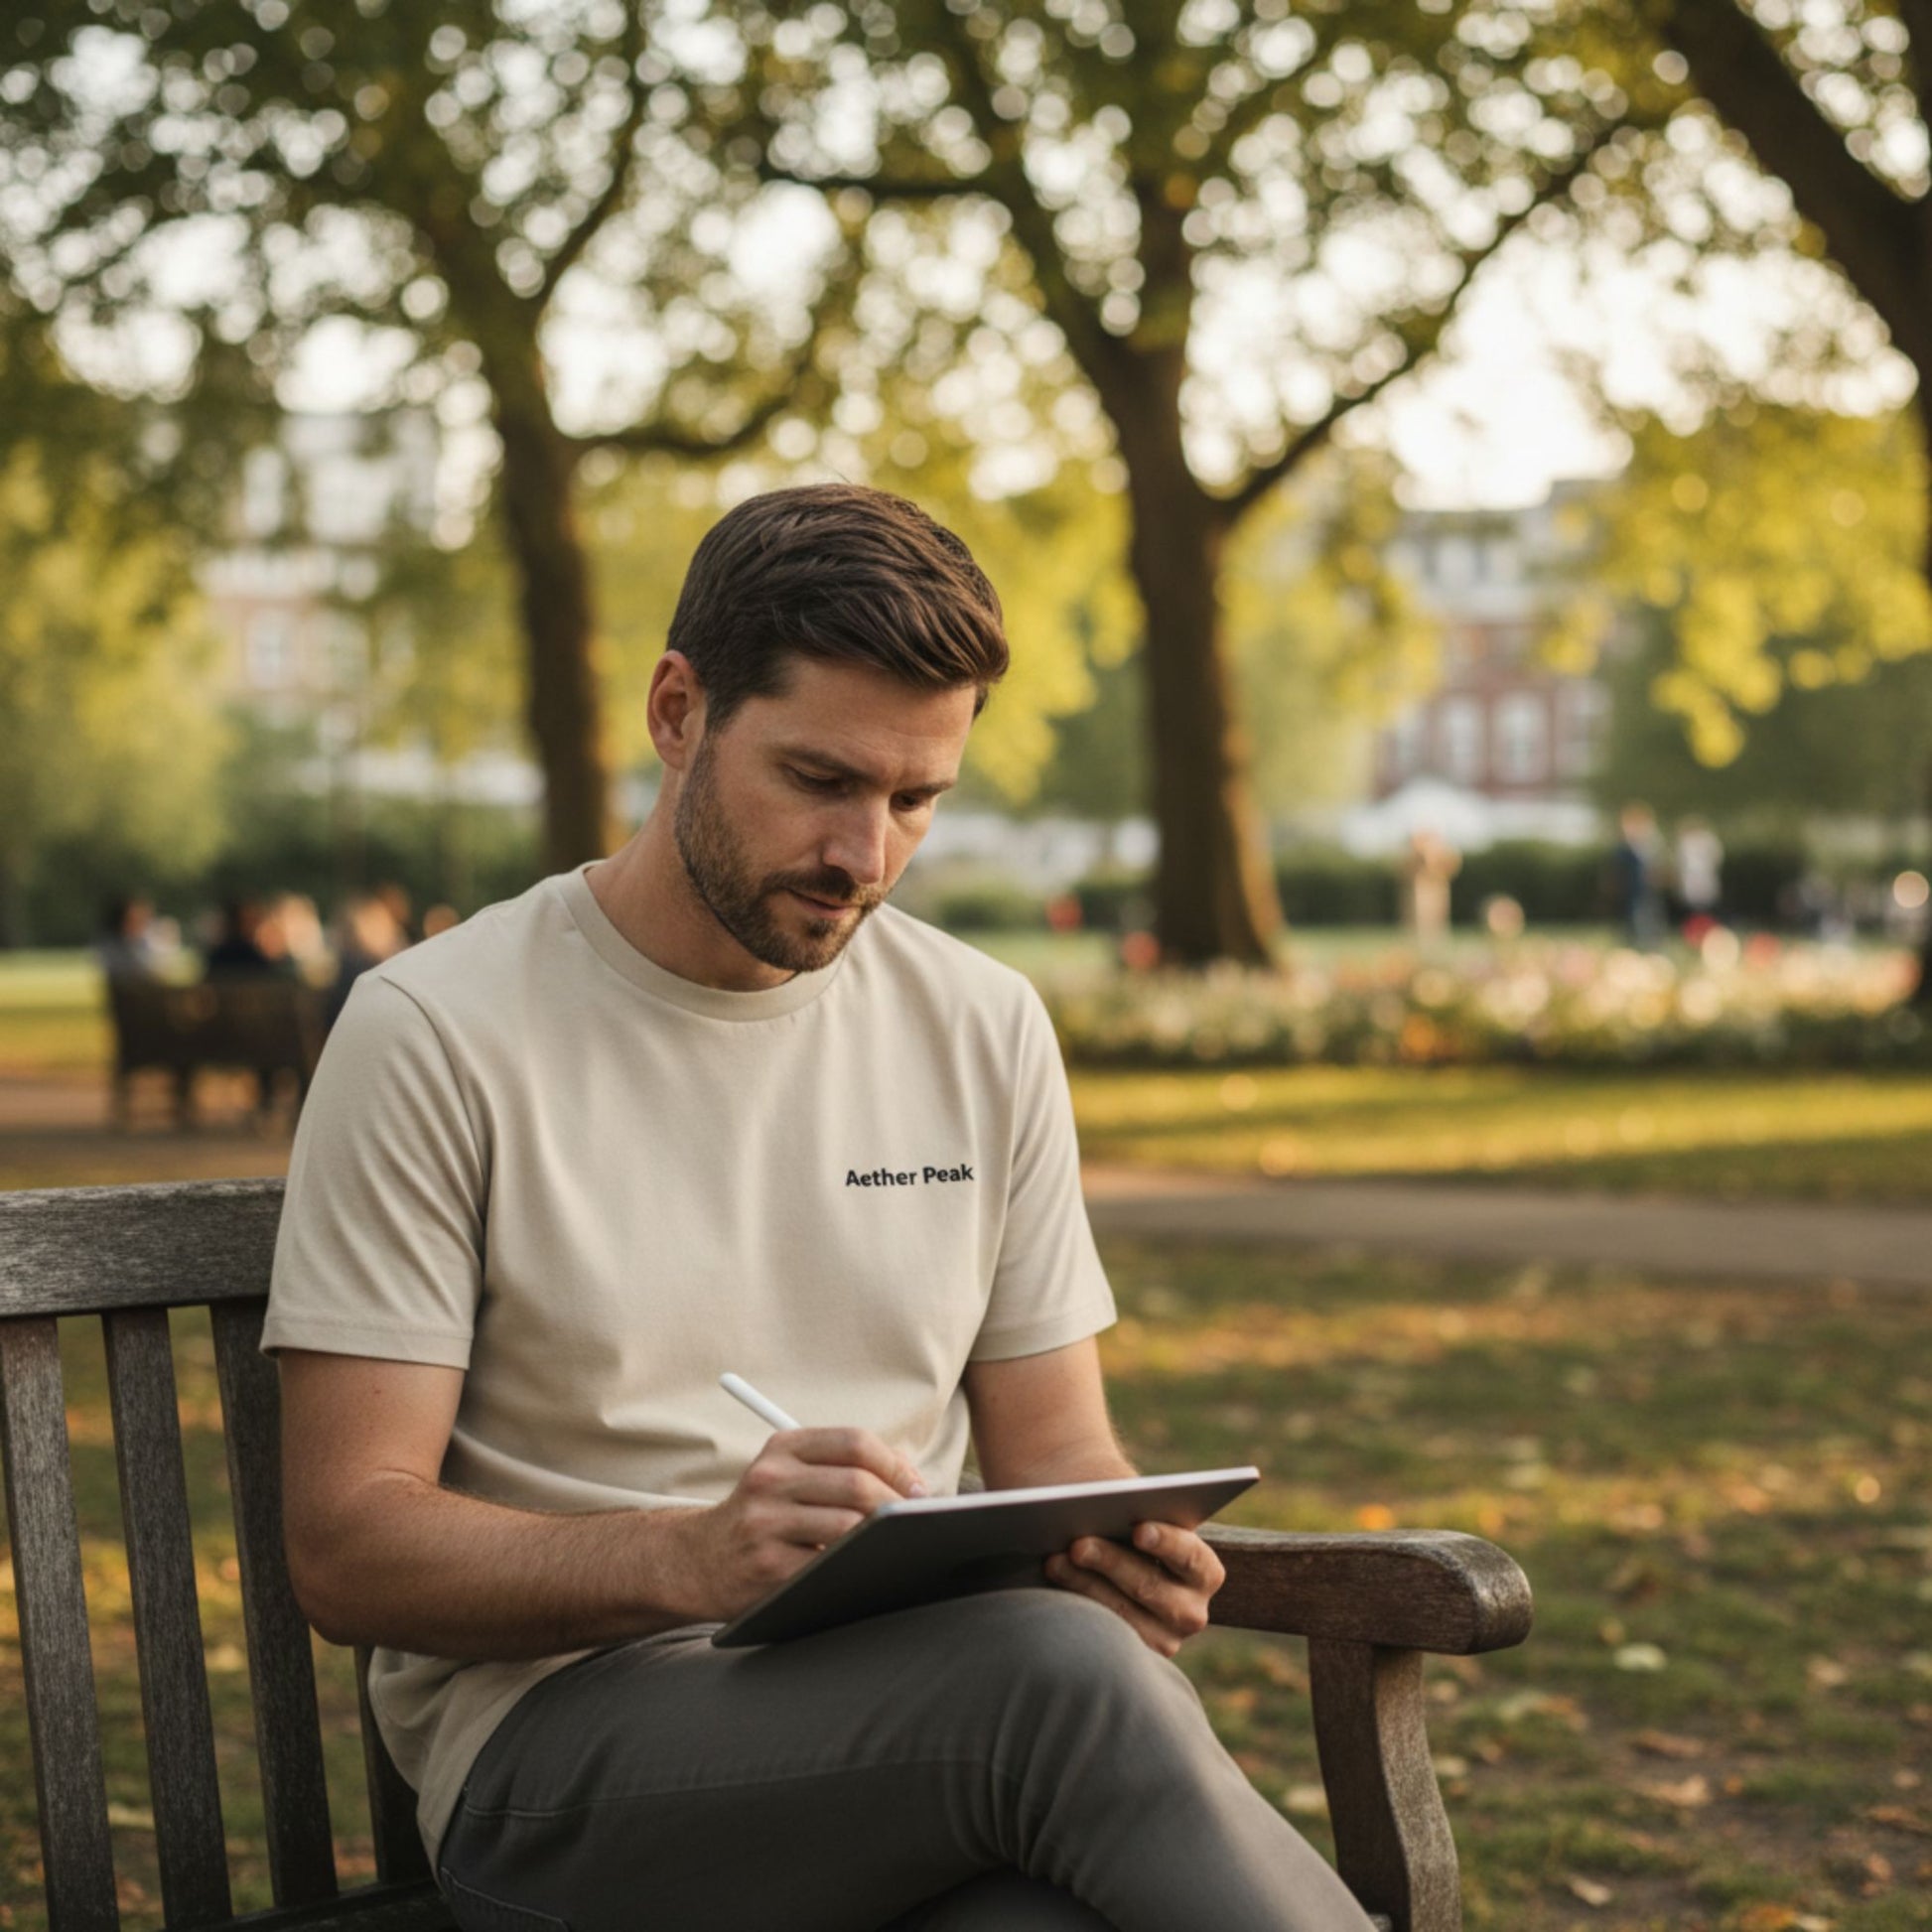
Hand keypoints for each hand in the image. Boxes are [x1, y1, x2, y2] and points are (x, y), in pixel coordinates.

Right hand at [668, 1428, 926, 1621]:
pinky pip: (829, 1565)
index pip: (855, 1442)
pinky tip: (862, 1569)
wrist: (697, 1560)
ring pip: (848, 1526)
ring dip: (879, 1539)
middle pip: (857, 1484)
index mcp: (783, 1447)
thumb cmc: (765, 1515)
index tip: (918, 1489)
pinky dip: (854, 1566)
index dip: (897, 1465)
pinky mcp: (766, 1566)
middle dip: (897, 1506)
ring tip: (894, 1546)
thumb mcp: (789, 1475)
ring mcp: (765, 1523)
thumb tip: (913, 1481)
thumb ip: (844, 1468)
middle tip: (916, 1523)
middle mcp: (770, 1478)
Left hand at [1044, 1520, 1224, 1657]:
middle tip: (1078, 1543)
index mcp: (1204, 1572)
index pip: (1191, 1557)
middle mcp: (1192, 1612)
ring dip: (1084, 1584)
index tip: (1137, 1529)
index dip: (1166, 1542)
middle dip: (1111, 1561)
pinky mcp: (1130, 1656)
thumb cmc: (1127, 1531)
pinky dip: (1075, 1608)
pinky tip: (1050, 1590)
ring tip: (1054, 1561)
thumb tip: (1098, 1506)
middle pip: (1150, 1587)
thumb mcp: (1137, 1519)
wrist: (1116, 1566)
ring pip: (1121, 1614)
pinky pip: (1101, 1636)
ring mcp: (1163, 1640)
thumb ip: (1130, 1514)